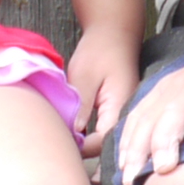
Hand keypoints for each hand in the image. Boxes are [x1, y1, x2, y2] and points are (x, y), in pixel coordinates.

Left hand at [64, 24, 141, 151]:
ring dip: (86, 143)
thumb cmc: (99, 50)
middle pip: (106, 145)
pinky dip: (88, 134)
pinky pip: (102, 130)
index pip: (104, 141)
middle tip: (58, 148)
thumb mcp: (85, 75)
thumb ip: (82, 105)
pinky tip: (73, 132)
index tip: (61, 144)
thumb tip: (75, 134)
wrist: (114, 34)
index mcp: (120, 106)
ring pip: (104, 140)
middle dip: (84, 150)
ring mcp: (120, 114)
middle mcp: (125, 115)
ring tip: (63, 142)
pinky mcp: (114, 111)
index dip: (83, 148)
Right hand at [117, 30, 183, 184]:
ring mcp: (172, 86)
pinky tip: (122, 164)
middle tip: (162, 170)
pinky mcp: (157, 92)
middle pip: (176, 111)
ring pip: (149, 115)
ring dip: (137, 146)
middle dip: (166, 141)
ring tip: (129, 176)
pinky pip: (136, 115)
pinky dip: (127, 139)